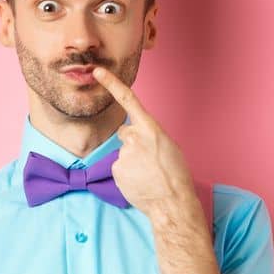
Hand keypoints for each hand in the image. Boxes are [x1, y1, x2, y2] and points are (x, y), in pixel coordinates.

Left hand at [91, 66, 197, 219]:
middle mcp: (135, 137)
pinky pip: (119, 167)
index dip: (111, 83)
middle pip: (125, 134)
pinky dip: (127, 174)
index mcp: (151, 128)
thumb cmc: (175, 175)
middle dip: (133, 143)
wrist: (172, 201)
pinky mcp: (116, 169)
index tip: (98, 71)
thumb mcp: (168, 146)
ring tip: (147, 174)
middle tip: (148, 161)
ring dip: (132, 161)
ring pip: (123, 153)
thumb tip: (138, 136)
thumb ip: (150, 135)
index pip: (128, 99)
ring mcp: (123, 153)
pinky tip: (139, 181)